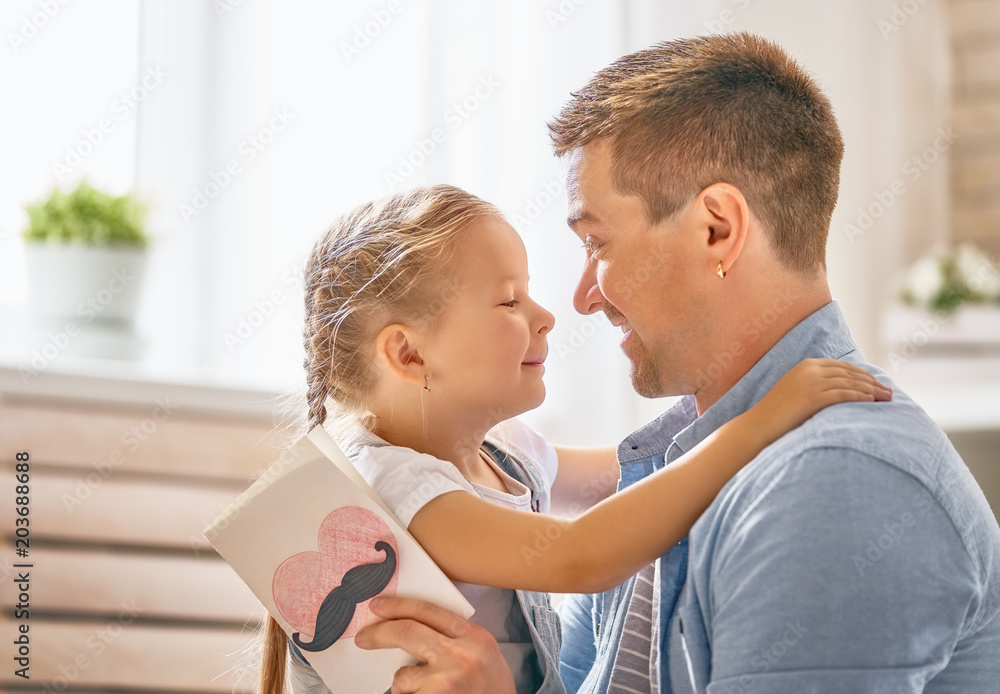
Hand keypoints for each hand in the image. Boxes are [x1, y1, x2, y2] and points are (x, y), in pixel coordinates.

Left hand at [355, 596, 514, 693]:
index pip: (429, 611)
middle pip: (407, 631)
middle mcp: (461, 655)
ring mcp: (447, 681)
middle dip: (379, 633)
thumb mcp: (483, 655)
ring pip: (403, 675)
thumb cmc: (491, 691)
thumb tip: (410, 626)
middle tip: (364, 638)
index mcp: (475, 637)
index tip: (378, 606)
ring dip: (406, 687)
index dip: (399, 605)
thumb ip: (455, 638)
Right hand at [752, 358, 891, 439]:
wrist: (760, 424)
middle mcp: (811, 369)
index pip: (843, 366)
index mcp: (807, 365)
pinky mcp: (812, 397)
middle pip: (850, 373)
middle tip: (889, 392)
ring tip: (887, 398)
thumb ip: (815, 385)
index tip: (878, 384)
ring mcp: (811, 382)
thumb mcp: (797, 391)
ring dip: (872, 390)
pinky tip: (871, 401)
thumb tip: (839, 390)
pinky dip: (859, 396)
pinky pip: (842, 394)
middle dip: (873, 382)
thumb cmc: (779, 414)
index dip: (864, 374)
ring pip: (850, 382)